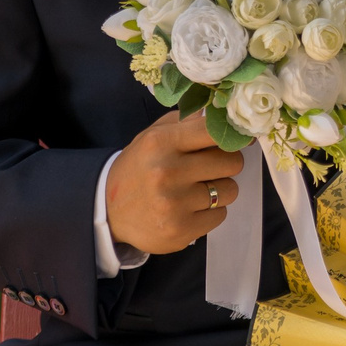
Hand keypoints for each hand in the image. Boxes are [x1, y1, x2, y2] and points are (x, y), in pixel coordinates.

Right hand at [104, 110, 245, 257]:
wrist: (108, 211)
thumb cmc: (139, 167)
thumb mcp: (153, 136)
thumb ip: (187, 122)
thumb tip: (225, 114)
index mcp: (161, 143)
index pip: (214, 131)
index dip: (232, 134)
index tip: (237, 138)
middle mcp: (167, 172)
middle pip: (232, 162)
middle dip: (226, 164)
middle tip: (209, 168)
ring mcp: (174, 204)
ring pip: (230, 190)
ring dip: (220, 190)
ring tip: (196, 190)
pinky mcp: (181, 231)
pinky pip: (220, 215)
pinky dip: (210, 212)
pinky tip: (190, 208)